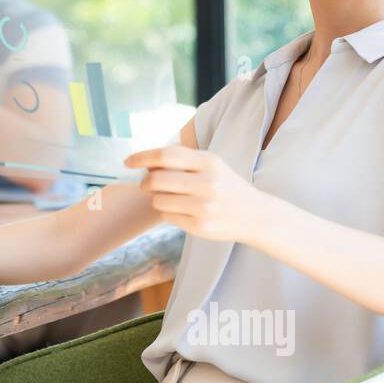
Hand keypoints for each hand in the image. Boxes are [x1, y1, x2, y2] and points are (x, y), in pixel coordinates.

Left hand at [123, 145, 267, 243]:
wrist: (256, 215)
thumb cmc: (225, 185)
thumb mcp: (210, 165)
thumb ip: (181, 160)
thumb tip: (145, 164)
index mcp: (209, 162)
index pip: (165, 155)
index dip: (142, 157)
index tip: (127, 161)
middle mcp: (207, 183)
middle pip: (156, 180)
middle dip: (145, 182)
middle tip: (146, 185)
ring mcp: (204, 206)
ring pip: (158, 201)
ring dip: (157, 199)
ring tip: (171, 198)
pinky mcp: (200, 226)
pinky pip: (167, 217)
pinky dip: (168, 213)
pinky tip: (183, 211)